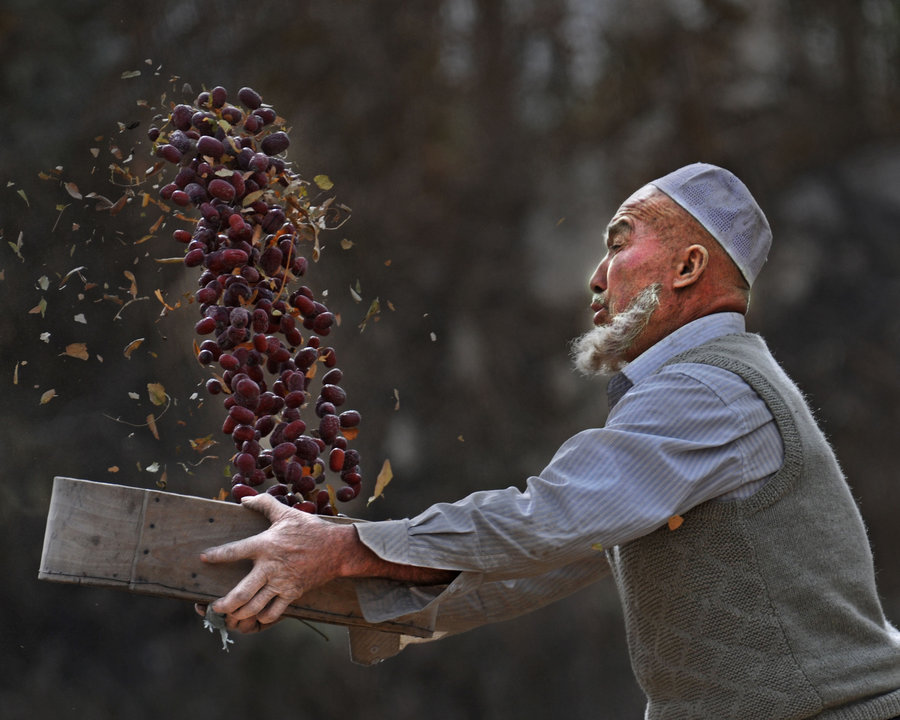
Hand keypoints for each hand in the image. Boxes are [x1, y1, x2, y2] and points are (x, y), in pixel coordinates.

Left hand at [199, 493, 354, 627]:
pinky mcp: (292, 593)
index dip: (216, 556)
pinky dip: (262, 618)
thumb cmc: (311, 529)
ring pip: (254, 607)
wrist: (337, 549)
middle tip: (214, 607)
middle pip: (240, 593)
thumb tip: (244, 499)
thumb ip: (264, 504)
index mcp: (265, 545)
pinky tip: (256, 615)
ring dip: (239, 615)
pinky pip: (273, 613)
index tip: (204, 558)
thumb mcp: (286, 513)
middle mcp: (270, 567)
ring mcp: (282, 583)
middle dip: (224, 604)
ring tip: (231, 616)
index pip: (233, 552)